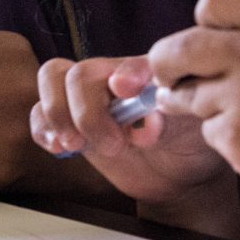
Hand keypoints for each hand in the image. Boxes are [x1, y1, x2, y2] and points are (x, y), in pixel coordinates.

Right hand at [31, 53, 231, 207]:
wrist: (183, 176)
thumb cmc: (194, 142)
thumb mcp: (198, 121)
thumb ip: (177, 105)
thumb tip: (149, 102)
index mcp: (146, 72)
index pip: (126, 64)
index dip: (124, 75)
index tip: (126, 94)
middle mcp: (113, 79)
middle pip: (78, 73)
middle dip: (87, 113)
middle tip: (113, 145)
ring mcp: (89, 99)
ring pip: (52, 81)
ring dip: (58, 116)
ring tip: (76, 145)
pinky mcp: (72, 124)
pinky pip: (41, 114)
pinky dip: (43, 129)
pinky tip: (59, 148)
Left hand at [146, 0, 239, 215]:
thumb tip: (195, 40)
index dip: (207, 19)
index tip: (219, 38)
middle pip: (175, 47)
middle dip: (167, 65)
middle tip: (175, 77)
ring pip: (188, 95)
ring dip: (205, 105)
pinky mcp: (236, 138)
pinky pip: (207, 131)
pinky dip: (228, 138)